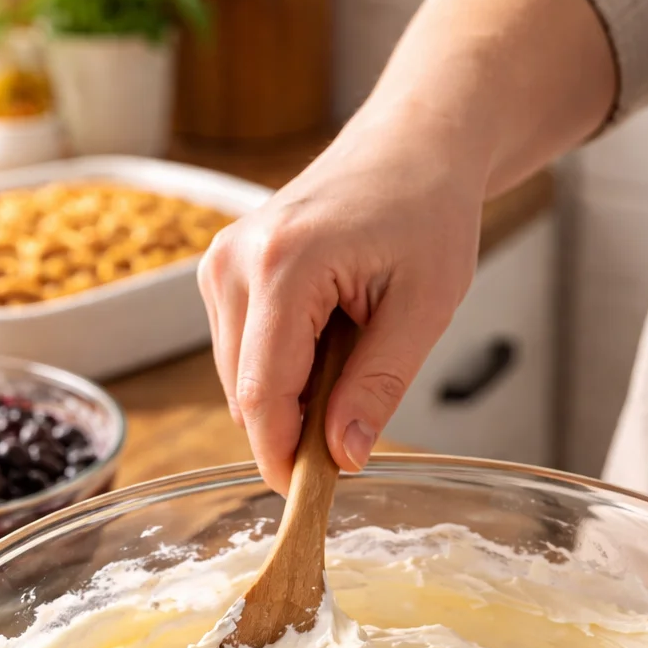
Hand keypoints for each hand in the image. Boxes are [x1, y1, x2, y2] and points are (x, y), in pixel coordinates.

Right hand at [197, 0, 614, 495]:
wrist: (411, 146)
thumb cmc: (426, 211)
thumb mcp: (425, 307)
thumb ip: (378, 385)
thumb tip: (342, 457)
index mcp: (284, 264)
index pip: (263, 395)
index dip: (283, 459)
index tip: (311, 501)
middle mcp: (235, 261)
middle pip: (245, 395)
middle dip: (291, 434)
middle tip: (354, 439)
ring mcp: (220, 264)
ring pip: (238, 382)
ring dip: (289, 402)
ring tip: (351, 365)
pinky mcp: (221, 273)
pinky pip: (241, 356)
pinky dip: (281, 374)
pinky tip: (327, 347)